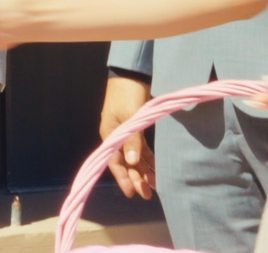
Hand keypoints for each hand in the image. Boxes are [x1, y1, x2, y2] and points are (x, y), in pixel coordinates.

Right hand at [99, 75, 155, 197]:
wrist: (132, 73)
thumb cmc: (127, 93)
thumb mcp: (130, 116)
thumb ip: (132, 140)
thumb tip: (131, 162)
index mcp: (111, 135)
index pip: (115, 162)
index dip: (123, 179)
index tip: (132, 194)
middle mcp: (117, 137)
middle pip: (126, 163)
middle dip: (136, 178)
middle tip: (149, 194)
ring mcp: (127, 132)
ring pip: (135, 157)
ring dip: (144, 170)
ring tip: (156, 184)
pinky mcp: (137, 127)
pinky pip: (142, 147)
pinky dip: (148, 158)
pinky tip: (156, 167)